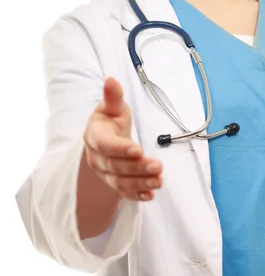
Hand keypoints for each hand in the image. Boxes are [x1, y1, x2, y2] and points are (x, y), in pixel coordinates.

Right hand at [83, 77, 162, 200]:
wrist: (104, 137)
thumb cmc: (110, 119)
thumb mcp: (113, 106)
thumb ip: (113, 96)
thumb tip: (111, 80)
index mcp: (94, 135)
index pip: (105, 145)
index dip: (120, 148)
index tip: (138, 149)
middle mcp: (96, 157)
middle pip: (115, 166)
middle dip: (137, 167)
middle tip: (158, 166)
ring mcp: (104, 172)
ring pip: (120, 181)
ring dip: (140, 183)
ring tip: (159, 181)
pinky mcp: (114, 182)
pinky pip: (123, 192)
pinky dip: (136, 195)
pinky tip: (150, 195)